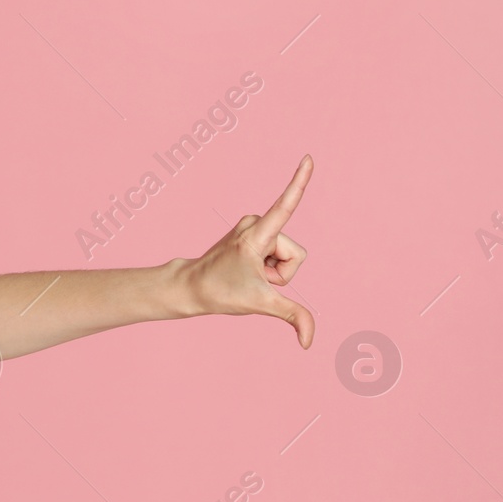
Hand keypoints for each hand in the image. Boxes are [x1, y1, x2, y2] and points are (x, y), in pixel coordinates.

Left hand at [181, 155, 315, 348]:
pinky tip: (248, 268)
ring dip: (274, 270)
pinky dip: (269, 265)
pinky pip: (277, 251)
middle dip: (282, 272)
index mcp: (258, 234)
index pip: (285, 205)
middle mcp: (255, 223)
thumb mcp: (261, 304)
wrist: (193, 286)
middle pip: (294, 252)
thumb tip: (309, 343)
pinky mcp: (252, 230)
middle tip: (253, 278)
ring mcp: (253, 226)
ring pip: (287, 253)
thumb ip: (293, 317)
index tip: (309, 158)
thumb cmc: (222, 292)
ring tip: (248, 274)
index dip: (299, 183)